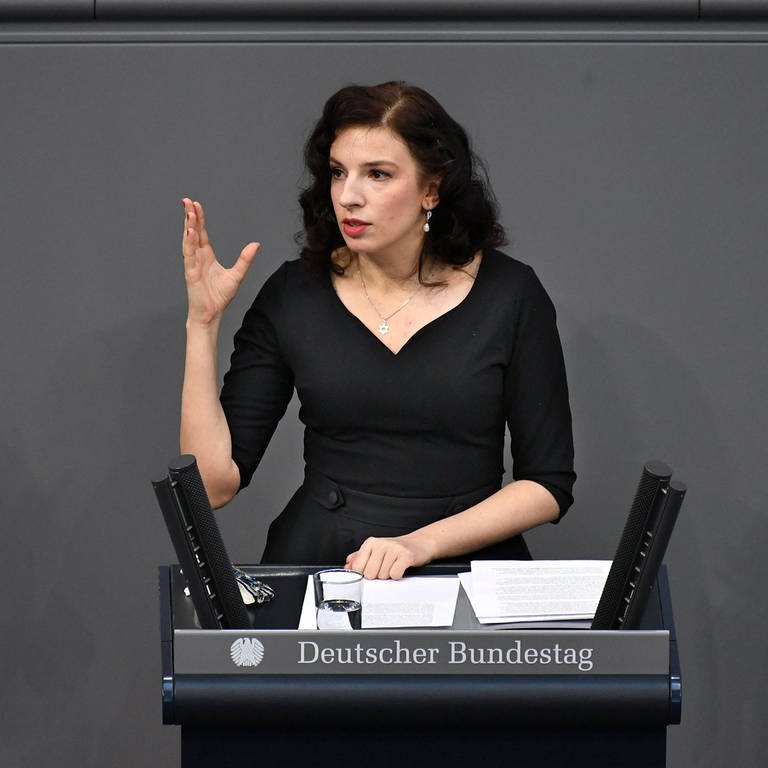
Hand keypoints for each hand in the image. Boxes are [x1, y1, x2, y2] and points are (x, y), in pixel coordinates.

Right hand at [181, 198, 259, 324]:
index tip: (196, 204)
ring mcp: (193, 264)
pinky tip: (189, 231)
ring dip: (188, 226)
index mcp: (206, 255)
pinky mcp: (190, 272)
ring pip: (189, 240)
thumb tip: (255, 245)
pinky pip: (189, 255)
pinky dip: (189, 243)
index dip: (200, 218)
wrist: (211, 314)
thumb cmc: (219, 297)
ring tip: (189, 211)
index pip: (202, 232)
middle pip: (193, 232)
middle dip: (190, 216)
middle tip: (187, 200)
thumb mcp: (237, 275)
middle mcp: (198, 257)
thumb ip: (245, 259)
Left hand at [345, 533, 433, 579]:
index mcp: (370, 543)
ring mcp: (393, 548)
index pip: (358, 567)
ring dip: (389, 575)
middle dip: (378, 575)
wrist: (418, 543)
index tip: (373, 569)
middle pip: (370, 574)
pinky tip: (401, 568)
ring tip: (394, 565)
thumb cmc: (396, 549)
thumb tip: (347, 566)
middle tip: (386, 567)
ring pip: (383, 576)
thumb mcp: (375, 551)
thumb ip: (360, 558)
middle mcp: (381, 544)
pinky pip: (395, 575)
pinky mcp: (405, 555)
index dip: (365, 573)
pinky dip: (398, 576)